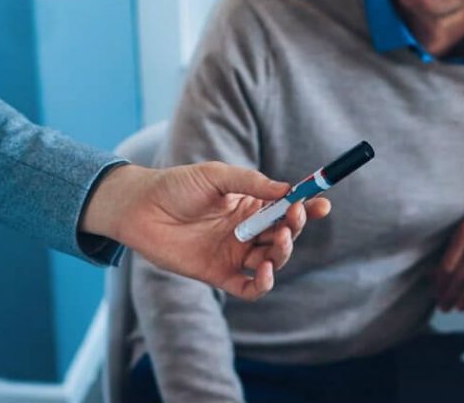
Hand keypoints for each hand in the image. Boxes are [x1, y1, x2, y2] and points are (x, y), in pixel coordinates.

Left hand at [82, 163, 332, 300]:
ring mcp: (234, 253)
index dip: (307, 207)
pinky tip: (265, 273)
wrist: (140, 208)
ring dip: (282, 254)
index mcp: (250, 205)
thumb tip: (288, 189)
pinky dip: (261, 284)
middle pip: (284, 236)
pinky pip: (248, 287)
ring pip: (271, 261)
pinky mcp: (218, 274)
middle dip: (295, 228)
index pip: (287, 208)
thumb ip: (252, 183)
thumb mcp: (216, 176)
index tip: (323, 203)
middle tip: (293, 219)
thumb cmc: (176, 186)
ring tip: (278, 242)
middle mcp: (246, 231)